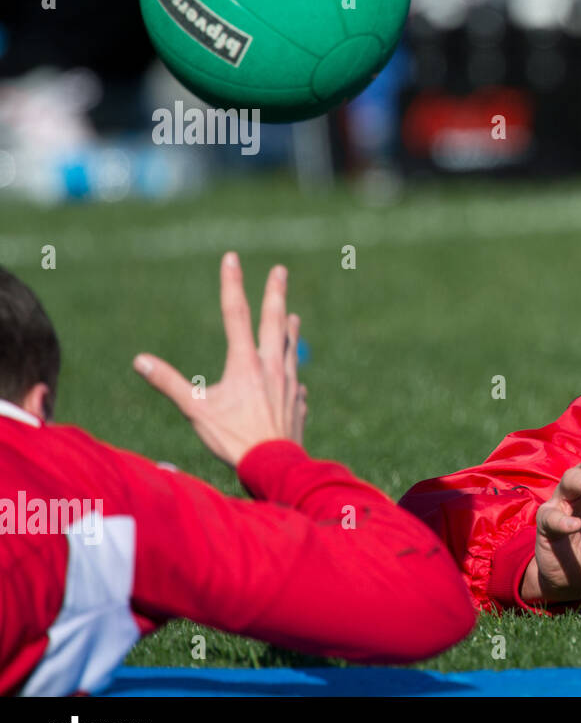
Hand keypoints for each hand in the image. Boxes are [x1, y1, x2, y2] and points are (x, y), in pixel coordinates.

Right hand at [133, 252, 307, 466]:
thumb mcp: (195, 409)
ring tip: (293, 316)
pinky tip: (293, 380)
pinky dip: (291, 375)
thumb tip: (139, 361)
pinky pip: (295, 383)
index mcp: (246, 363)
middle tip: (280, 270)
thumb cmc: (232, 438)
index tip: (232, 258)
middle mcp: (272, 366)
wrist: (275, 464)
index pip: (236, 313)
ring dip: (290, 329)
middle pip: (276, 321)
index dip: (232, 283)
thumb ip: (168, 383)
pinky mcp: (298, 401)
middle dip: (276, 293)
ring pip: (291, 348)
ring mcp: (289, 382)